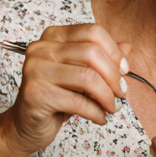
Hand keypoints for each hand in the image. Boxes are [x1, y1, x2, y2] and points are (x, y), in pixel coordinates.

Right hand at [0, 24, 129, 156]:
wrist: (26, 124)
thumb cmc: (57, 96)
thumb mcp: (82, 73)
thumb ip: (103, 58)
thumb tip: (128, 46)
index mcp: (54, 36)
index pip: (93, 32)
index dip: (115, 52)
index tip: (124, 70)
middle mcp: (41, 48)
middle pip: (92, 53)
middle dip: (114, 76)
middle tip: (122, 93)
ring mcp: (36, 70)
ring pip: (87, 78)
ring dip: (107, 96)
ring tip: (113, 107)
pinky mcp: (36, 94)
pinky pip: (78, 101)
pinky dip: (96, 112)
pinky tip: (100, 118)